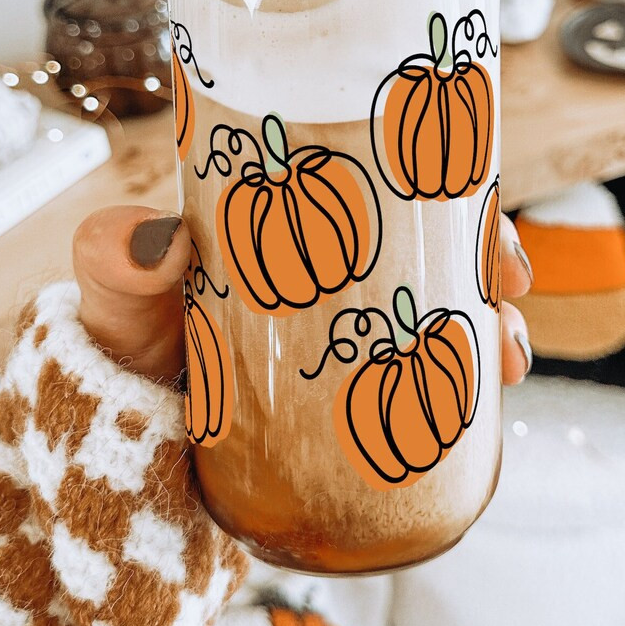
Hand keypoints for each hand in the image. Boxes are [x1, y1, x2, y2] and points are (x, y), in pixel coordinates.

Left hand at [74, 206, 533, 383]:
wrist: (126, 440)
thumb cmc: (126, 347)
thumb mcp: (119, 295)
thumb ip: (115, 259)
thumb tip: (156, 241)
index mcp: (292, 229)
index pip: (379, 186)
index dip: (438, 185)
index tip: (479, 195)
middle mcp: (331, 277)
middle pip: (430, 250)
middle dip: (486, 258)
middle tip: (509, 280)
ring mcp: (347, 340)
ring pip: (440, 318)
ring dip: (491, 328)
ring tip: (508, 357)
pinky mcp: (354, 401)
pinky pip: (424, 386)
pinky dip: (464, 391)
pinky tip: (484, 408)